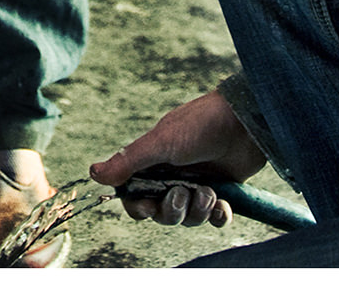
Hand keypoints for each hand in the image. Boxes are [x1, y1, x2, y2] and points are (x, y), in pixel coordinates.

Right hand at [89, 88, 268, 226]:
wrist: (245, 121)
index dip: (139, 208)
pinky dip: (218, 216)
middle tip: (183, 193)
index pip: (136, 197)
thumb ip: (128, 161)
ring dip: (197, 210)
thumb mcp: (161, 142)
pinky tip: (223, 205)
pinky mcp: (222, 192)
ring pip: (188, 218)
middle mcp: (173, 176)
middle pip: (162, 213)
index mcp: (154, 164)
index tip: (148, 207)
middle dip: (172, 210)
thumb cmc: (201, 125)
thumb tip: (93, 173)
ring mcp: (198, 184)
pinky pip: (214, 218)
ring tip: (209, 192)